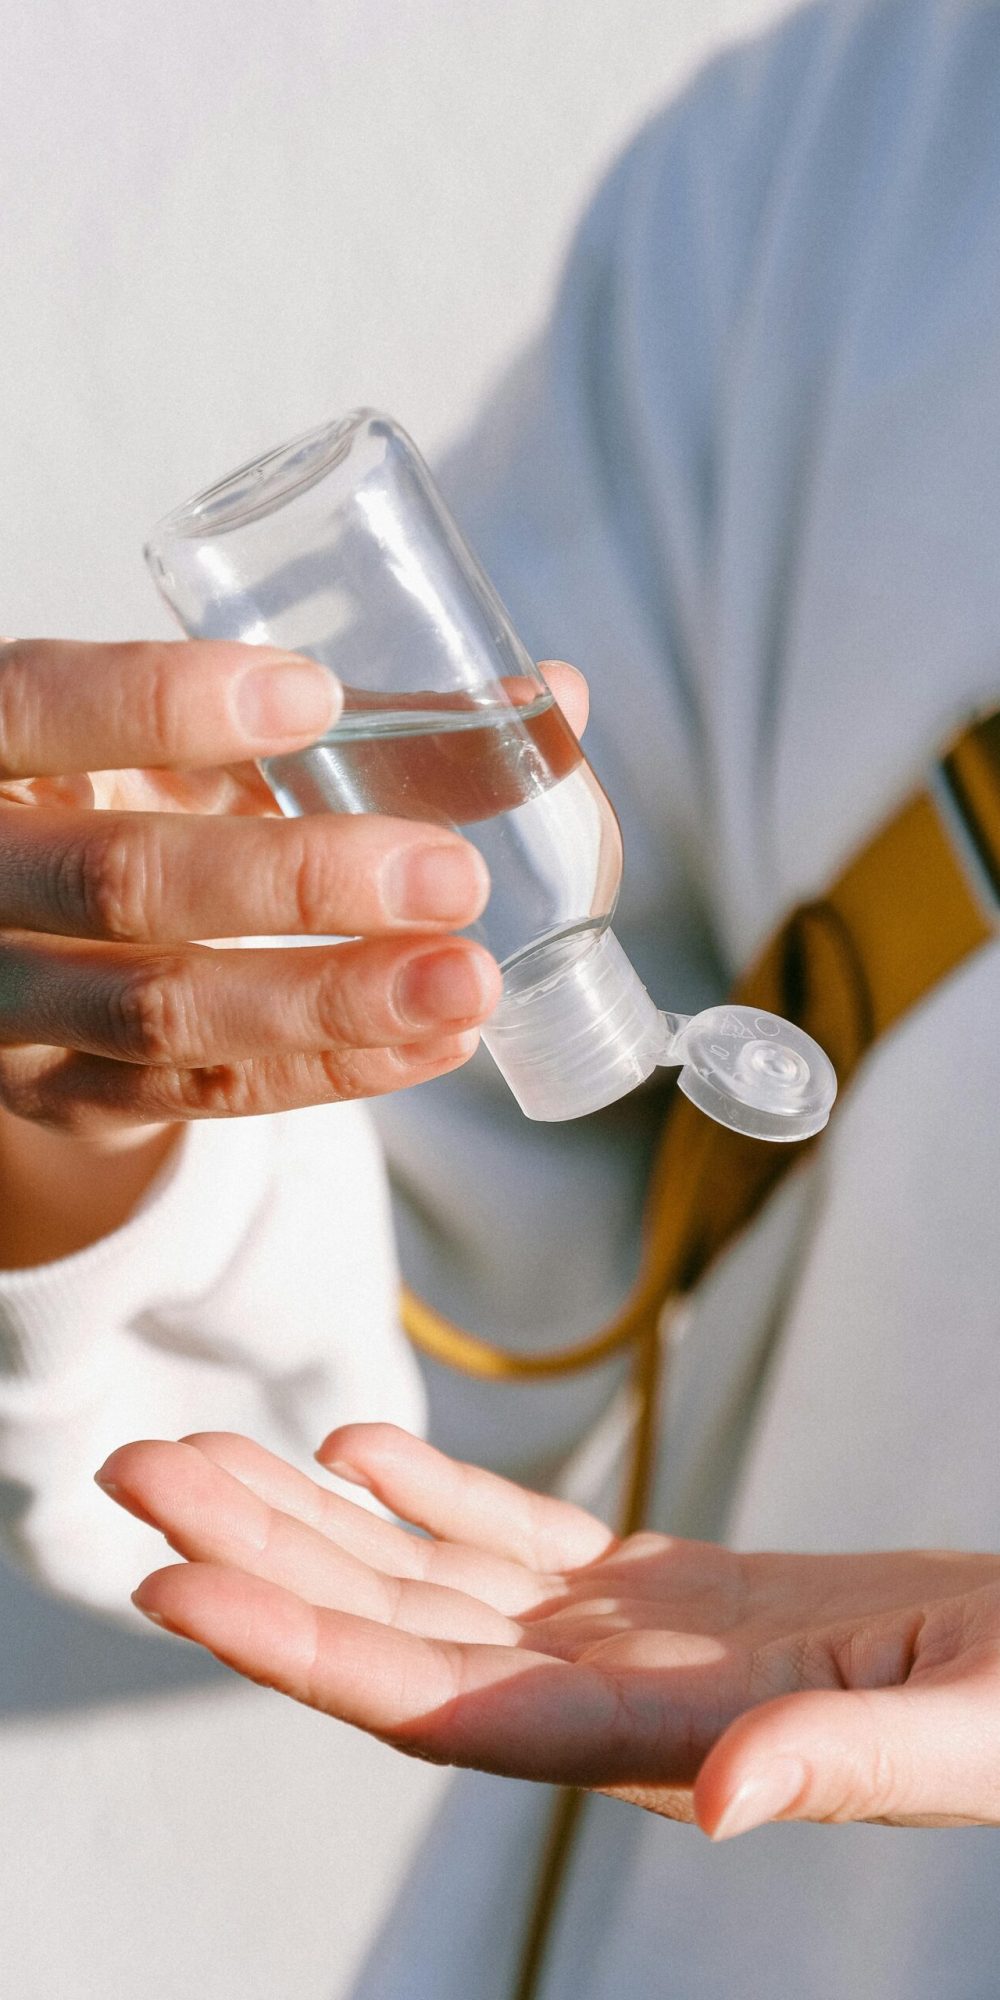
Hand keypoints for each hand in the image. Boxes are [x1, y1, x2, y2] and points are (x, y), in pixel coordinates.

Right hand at [0, 640, 583, 1256]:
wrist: (15, 941)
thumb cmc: (118, 796)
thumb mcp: (171, 738)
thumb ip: (320, 716)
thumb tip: (553, 694)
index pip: (37, 712)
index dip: (160, 702)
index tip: (315, 697)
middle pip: (118, 882)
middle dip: (292, 880)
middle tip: (445, 872)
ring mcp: (13, 1007)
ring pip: (162, 1009)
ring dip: (330, 1000)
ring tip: (467, 980)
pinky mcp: (70, 1095)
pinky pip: (205, 1091)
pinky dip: (332, 1070)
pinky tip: (436, 1042)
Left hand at [96, 1425, 999, 1837]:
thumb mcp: (965, 1731)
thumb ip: (842, 1765)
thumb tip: (718, 1801)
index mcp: (664, 1743)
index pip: (441, 1705)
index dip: (301, 1648)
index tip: (178, 1586)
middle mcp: (615, 1701)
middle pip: (397, 1627)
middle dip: (259, 1557)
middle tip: (135, 1470)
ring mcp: (636, 1644)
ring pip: (436, 1575)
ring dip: (313, 1516)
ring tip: (205, 1448)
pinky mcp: (672, 1595)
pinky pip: (523, 1541)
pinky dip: (435, 1494)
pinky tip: (359, 1450)